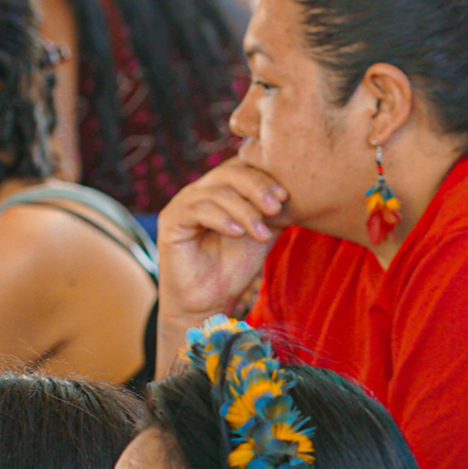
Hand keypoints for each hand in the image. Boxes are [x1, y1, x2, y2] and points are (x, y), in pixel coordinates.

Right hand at [154, 158, 286, 326]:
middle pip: (229, 173)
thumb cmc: (234, 267)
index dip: (264, 176)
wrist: (209, 301)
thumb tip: (297, 190)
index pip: (242, 166)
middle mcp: (200, 190)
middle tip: (276, 208)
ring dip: (244, 210)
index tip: (285, 197)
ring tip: (260, 233)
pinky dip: (221, 219)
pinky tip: (238, 233)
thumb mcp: (262, 232)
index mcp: (221, 188)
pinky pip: (197, 209)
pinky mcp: (170, 220)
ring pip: (216, 191)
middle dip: (257, 188)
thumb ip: (273, 209)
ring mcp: (183, 203)